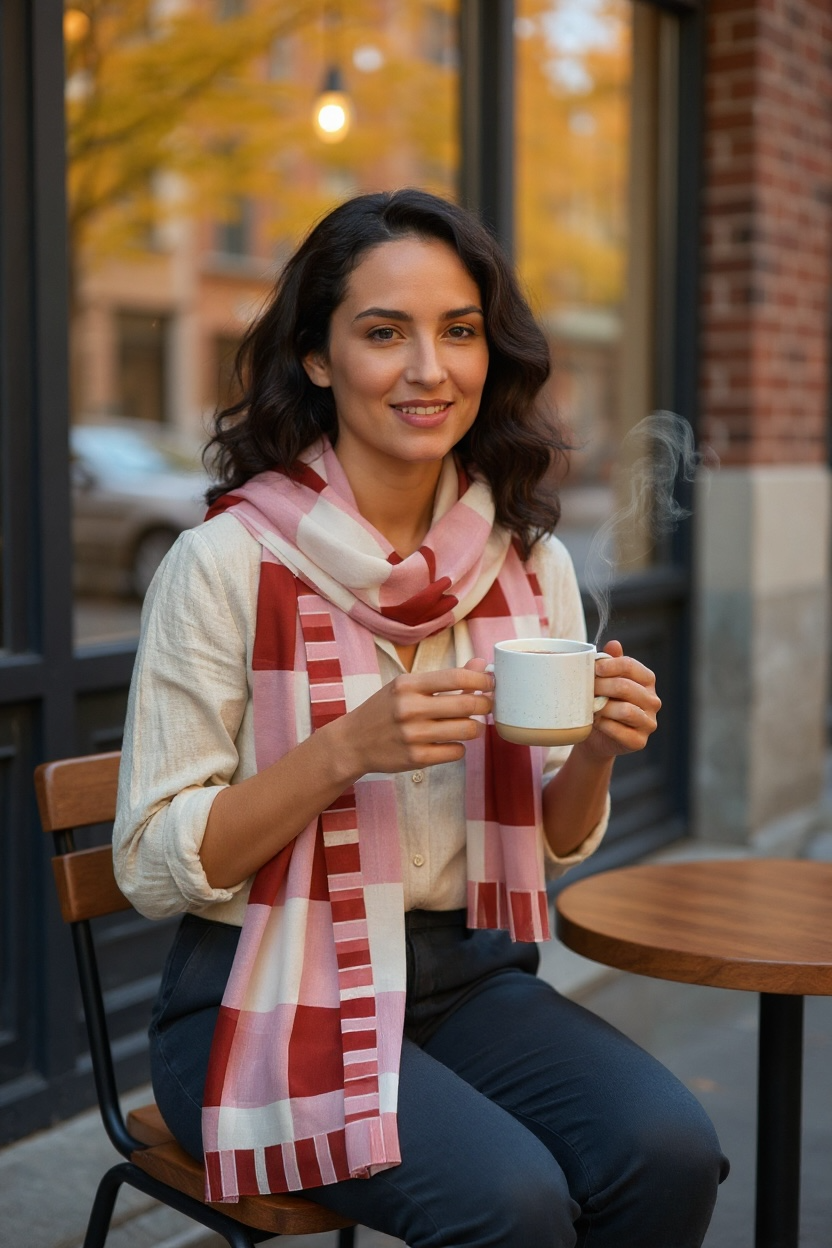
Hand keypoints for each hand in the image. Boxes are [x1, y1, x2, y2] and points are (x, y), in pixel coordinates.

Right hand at [330, 659, 493, 779]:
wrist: (352, 743)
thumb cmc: (384, 710)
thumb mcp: (406, 687)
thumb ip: (444, 678)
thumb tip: (481, 665)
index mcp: (408, 685)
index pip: (457, 677)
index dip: (482, 680)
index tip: (490, 683)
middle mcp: (410, 708)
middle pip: (468, 704)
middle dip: (486, 704)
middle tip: (487, 705)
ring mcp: (413, 735)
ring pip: (467, 730)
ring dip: (475, 728)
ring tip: (469, 725)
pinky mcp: (416, 758)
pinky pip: (456, 752)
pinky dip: (459, 747)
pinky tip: (449, 743)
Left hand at [578, 640, 660, 761]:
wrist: (596, 736)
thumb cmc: (601, 702)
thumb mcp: (604, 680)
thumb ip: (610, 662)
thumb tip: (614, 644)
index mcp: (646, 680)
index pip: (630, 666)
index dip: (609, 665)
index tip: (593, 669)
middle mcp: (652, 701)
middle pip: (626, 687)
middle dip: (601, 687)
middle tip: (586, 690)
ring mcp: (649, 722)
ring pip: (625, 710)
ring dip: (602, 708)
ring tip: (590, 707)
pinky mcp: (639, 741)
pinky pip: (620, 731)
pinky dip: (604, 726)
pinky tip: (596, 722)